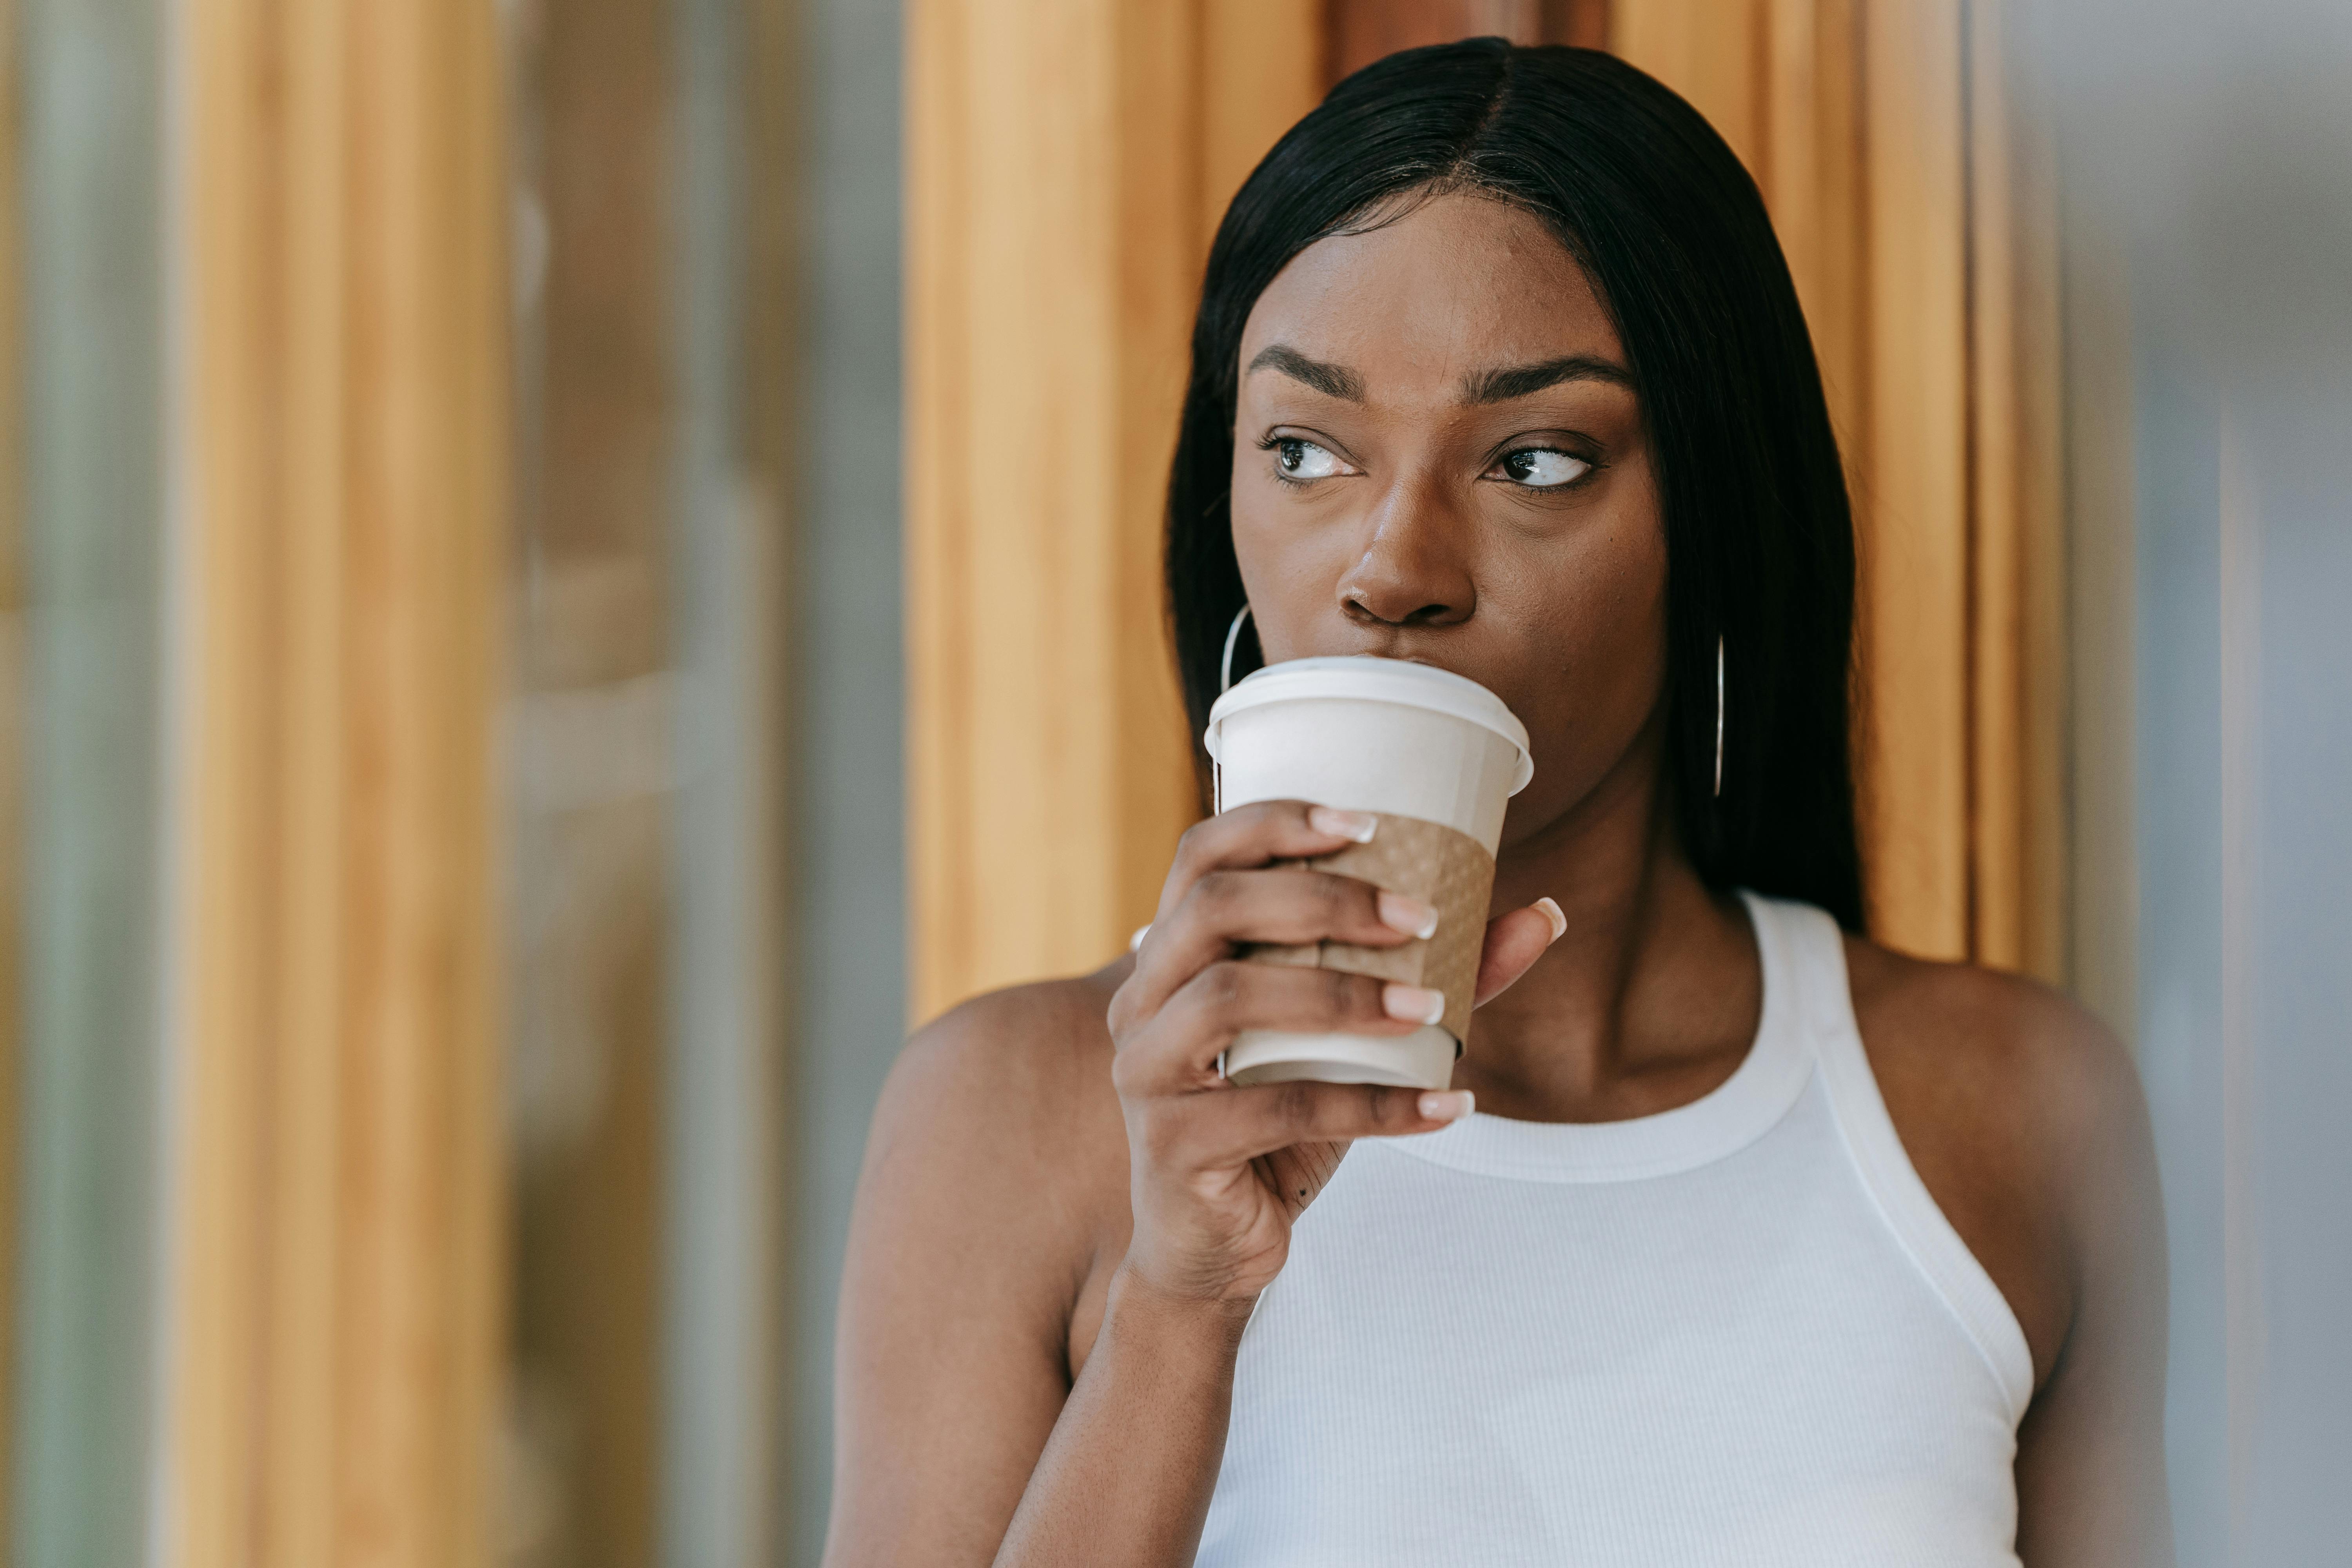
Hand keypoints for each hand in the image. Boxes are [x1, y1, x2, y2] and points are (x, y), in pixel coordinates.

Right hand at [1104, 801, 1559, 1309]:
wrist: (1217, 1250)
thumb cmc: (1278, 1126)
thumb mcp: (1352, 1046)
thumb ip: (1432, 977)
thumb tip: (1543, 914)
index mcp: (1172, 958)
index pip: (1201, 856)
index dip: (1275, 823)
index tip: (1368, 822)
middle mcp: (1142, 1002)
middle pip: (1214, 909)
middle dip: (1323, 899)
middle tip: (1419, 918)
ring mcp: (1146, 1073)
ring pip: (1228, 999)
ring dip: (1341, 993)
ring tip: (1432, 1009)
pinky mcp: (1173, 1145)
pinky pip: (1278, 1110)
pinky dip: (1373, 1106)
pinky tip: (1446, 1106)